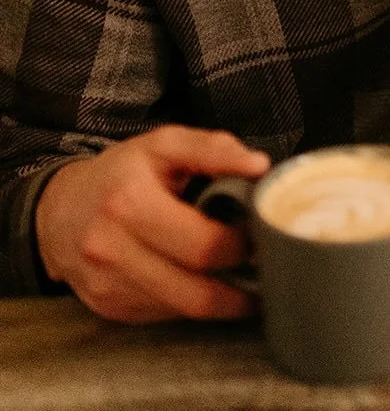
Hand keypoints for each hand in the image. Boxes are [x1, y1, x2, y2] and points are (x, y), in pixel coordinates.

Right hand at [35, 126, 270, 322]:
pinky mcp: (108, 308)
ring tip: (240, 273)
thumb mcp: (164, 145)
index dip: (241, 246)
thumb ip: (213, 150)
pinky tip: (202, 280)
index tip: (260, 234)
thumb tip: (259, 166)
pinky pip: (164, 314)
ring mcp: (108, 286)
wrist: (60, 210)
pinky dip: (190, 300)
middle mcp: (112, 250)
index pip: (202, 245)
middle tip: (259, 262)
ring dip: (220, 298)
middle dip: (238, 281)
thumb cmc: (122, 173)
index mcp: (129, 202)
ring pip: (183, 310)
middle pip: (195, 291)